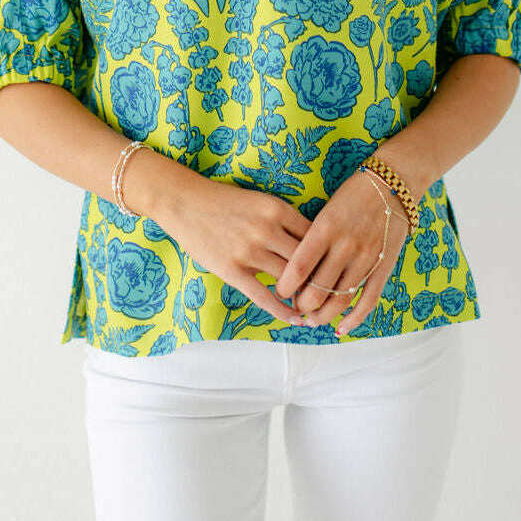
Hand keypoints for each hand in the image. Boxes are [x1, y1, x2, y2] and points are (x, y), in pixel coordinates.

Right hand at [151, 175, 315, 325]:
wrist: (185, 202)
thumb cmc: (225, 201)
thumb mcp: (261, 201)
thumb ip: (284, 221)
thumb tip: (312, 246)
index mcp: (278, 209)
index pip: (316, 237)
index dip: (327, 255)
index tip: (334, 268)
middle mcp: (268, 230)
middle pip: (307, 261)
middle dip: (320, 278)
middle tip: (330, 292)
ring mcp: (250, 251)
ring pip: (288, 280)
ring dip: (302, 296)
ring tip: (314, 307)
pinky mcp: (232, 270)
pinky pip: (264, 297)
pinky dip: (282, 311)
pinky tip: (293, 319)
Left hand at [273, 169, 410, 332]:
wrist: (392, 183)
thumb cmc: (351, 195)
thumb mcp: (325, 210)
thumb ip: (311, 240)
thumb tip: (294, 273)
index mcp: (325, 228)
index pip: (299, 267)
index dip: (285, 287)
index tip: (279, 292)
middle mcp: (346, 245)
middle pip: (318, 291)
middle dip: (302, 305)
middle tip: (295, 306)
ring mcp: (367, 258)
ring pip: (341, 301)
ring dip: (323, 315)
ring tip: (312, 318)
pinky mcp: (384, 266)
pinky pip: (368, 301)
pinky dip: (354, 319)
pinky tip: (341, 328)